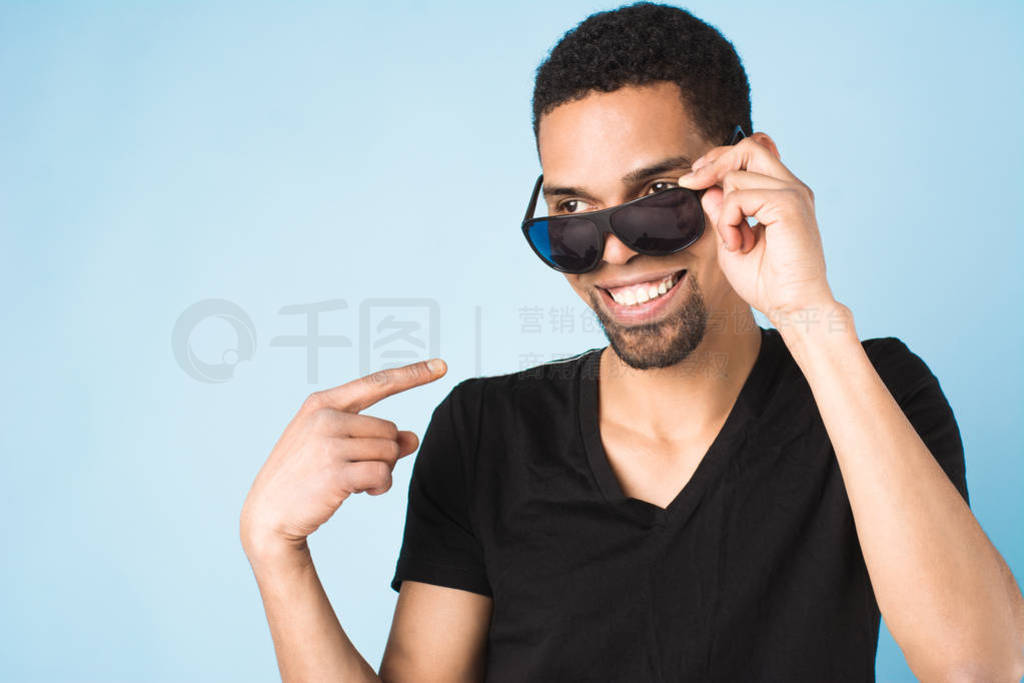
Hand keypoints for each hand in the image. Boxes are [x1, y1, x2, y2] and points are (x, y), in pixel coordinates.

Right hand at [240, 359, 447, 559]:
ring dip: (383, 472)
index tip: (442, 365)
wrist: (268, 516)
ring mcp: (329, 444)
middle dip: (385, 453)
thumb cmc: (303, 477)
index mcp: (322, 403)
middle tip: (361, 470)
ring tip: (357, 483)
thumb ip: (371, 437)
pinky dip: (380, 487)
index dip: (413, 374)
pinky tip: (361, 493)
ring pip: (390, 452)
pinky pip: (383, 474)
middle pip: (390, 429)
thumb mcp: (333, 447)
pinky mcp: (337, 472)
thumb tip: (413, 438)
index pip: (377, 383)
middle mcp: (325, 417)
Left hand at [677, 133, 838, 323]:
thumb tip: (707, 189)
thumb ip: (722, 213)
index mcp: (782, 193)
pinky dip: (728, 221)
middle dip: (714, 162)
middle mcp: (791, 188)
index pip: (754, 151)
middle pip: (749, 147)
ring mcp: (793, 193)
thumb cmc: (768, 282)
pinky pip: (739, 196)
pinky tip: (738, 245)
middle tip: (692, 184)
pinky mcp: (789, 204)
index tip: (695, 177)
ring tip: (734, 242)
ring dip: (723, 212)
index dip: (721, 158)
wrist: (794, 307)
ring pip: (737, 174)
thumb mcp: (731, 241)